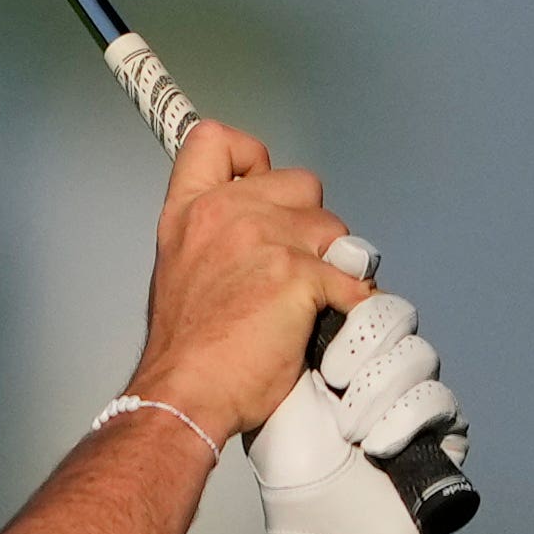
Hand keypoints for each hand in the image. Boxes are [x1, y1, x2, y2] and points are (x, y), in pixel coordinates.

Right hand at [125, 121, 367, 443]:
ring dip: (333, 263)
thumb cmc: (187, 350)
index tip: (260, 186)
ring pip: (335, 228)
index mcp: (189, 212)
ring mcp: (263, 240)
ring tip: (308, 301)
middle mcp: (224, 214)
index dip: (251, 157)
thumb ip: (216, 238)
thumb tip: (260, 239)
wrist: (185, 394)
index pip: (215, 140)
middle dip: (309, 222)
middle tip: (292, 266)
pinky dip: (354, 302)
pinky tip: (336, 320)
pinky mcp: (297, 274)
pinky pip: (353, 278)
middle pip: (301, 181)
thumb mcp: (179, 270)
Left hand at [254, 285, 466, 533]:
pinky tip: (374, 444)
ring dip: (376, 392)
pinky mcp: (445, 429)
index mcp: (346, 348)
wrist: (319, 527)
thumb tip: (303, 275)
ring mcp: (417, 395)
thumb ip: (292, 330)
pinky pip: (437, 400)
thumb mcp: (279, 385)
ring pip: (418, 355)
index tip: (331, 319)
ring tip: (346, 428)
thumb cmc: (290, 463)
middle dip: (363, 342)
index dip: (355, 300)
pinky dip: (401, 420)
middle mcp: (385, 365)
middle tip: (332, 378)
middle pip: (398, 316)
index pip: (368, 298)